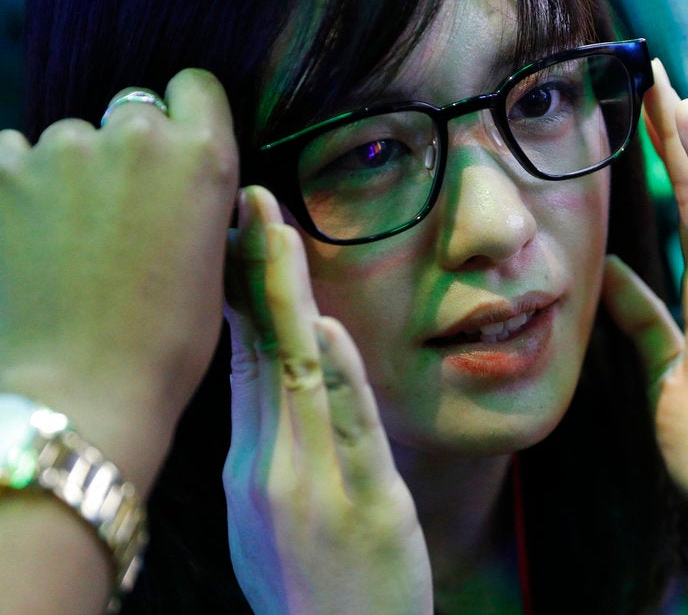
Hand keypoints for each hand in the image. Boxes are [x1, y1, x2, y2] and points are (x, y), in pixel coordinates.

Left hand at [0, 69, 237, 487]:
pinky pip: (10, 156)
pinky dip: (17, 185)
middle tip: (117, 213)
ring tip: (64, 237)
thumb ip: (195, 197)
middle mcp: (134, 136)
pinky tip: (25, 235)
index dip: (185, 116)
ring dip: (69, 171)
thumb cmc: (167, 343)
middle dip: (127, 150)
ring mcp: (60, 149)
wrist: (83, 392)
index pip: (193, 87)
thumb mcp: (212, 261)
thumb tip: (175, 180)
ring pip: (67, 138)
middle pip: (130, 111)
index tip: (175, 149)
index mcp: (202, 156)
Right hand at [223, 186, 431, 613]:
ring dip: (285, 300)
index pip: (242, 361)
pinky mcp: (363, 506)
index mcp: (252, 465)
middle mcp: (269, 468)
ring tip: (275, 231)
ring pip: (294, 375)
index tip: (236, 234)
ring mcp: (313, 486)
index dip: (238, 293)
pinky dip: (334, 375)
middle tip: (249, 200)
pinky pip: (349, 428)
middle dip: (253, 272)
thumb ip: (270, 444)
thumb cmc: (314, 588)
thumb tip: (272, 373)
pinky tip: (323, 327)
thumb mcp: (269, 517)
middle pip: (258, 352)